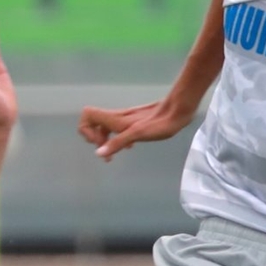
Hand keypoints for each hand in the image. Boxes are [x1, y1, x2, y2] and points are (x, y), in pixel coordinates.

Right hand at [78, 96, 195, 160]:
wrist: (178, 111)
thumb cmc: (160, 123)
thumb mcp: (138, 135)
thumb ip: (117, 143)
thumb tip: (98, 153)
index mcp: (115, 118)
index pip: (87, 115)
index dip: (86, 129)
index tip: (99, 143)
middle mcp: (118, 117)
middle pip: (94, 122)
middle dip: (95, 139)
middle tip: (107, 153)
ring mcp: (126, 118)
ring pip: (106, 127)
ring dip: (106, 141)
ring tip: (114, 155)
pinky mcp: (136, 121)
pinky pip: (118, 129)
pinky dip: (118, 138)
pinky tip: (129, 147)